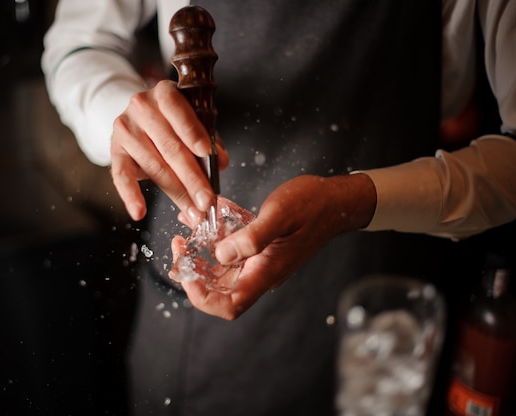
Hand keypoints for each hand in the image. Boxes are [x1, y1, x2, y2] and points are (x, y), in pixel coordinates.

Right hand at [110, 80, 228, 220]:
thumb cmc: (172, 121)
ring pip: (154, 166)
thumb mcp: (193, 122)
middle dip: (192, 178)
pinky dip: (131, 196)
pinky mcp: (115, 150)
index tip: (207, 154)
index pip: (179, 112)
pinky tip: (139, 212)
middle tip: (207, 200)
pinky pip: (121, 176)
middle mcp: (142, 107)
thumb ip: (209, 139)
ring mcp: (125, 129)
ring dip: (175, 193)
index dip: (193, 133)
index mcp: (165, 94)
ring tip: (192, 211)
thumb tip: (220, 162)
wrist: (138, 118)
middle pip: (170, 147)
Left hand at [177, 173, 376, 319]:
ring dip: (202, 254)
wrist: (335, 201)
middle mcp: (261, 272)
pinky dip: (215, 237)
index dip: (202, 297)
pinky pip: (232, 250)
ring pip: (222, 269)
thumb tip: (221, 255)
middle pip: (220, 291)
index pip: (229, 305)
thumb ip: (252, 238)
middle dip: (195, 272)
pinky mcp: (260, 248)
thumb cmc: (312, 205)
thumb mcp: (279, 215)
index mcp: (266, 272)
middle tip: (180, 245)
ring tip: (188, 228)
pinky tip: (205, 218)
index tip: (185, 271)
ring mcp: (260, 261)